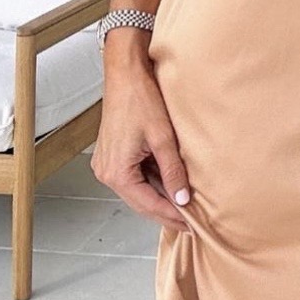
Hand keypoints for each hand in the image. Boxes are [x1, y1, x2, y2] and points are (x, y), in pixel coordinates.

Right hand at [91, 53, 192, 232]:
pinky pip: (134, 176)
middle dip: (166, 210)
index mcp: (116, 173)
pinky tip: (170, 183)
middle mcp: (106, 172)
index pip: (148, 205)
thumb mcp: (162, 138)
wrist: (126, 74)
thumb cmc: (140, 99)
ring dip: (160, 196)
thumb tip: (183, 199)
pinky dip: (152, 181)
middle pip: (141, 202)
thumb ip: (173, 171)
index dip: (172, 216)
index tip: (192, 225)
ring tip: (185, 204)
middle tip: (191, 222)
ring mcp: (107, 163)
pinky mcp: (112, 154)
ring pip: (138, 190)